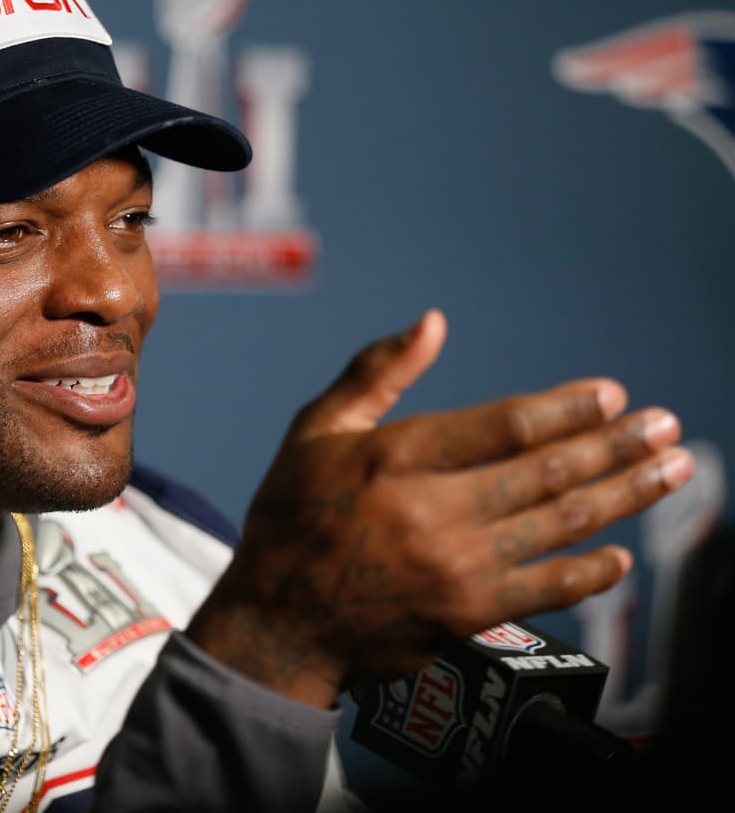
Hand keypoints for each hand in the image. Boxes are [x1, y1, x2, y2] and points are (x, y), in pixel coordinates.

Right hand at [186, 309, 692, 707]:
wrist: (277, 625)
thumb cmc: (290, 519)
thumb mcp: (314, 431)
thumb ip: (376, 372)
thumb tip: (432, 321)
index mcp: (396, 457)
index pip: (506, 425)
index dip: (568, 408)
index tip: (611, 396)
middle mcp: (433, 511)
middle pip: (549, 472)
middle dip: (617, 446)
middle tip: (664, 427)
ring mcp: (456, 568)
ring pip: (561, 524)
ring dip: (624, 495)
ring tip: (669, 471)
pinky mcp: (466, 616)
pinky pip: (547, 588)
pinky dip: (590, 571)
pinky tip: (622, 553)